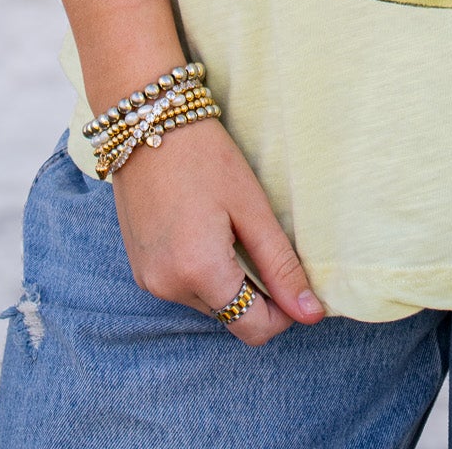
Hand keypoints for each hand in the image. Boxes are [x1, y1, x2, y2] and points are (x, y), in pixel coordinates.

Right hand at [111, 116, 325, 346]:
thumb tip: (311, 314)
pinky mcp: (140, 269)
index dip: (282, 312)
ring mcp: (148, 280)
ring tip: (228, 227)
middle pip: (230, 316)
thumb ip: (281, 266)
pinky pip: (183, 287)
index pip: (252, 329)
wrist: (147, 123)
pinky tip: (205, 229)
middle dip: (254, 291)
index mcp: (198, 273)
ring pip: (207, 303)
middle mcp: (167, 288)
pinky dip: (203, 270)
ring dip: (227, 280)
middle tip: (259, 237)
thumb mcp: (252, 208)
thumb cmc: (205, 156)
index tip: (292, 277)